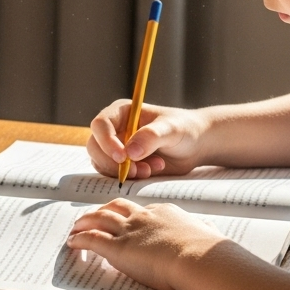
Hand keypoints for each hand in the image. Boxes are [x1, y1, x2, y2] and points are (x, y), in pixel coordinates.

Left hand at [66, 198, 225, 289]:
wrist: (197, 257)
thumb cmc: (206, 250)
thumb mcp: (207, 234)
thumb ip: (205, 231)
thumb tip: (211, 231)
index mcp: (163, 212)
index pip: (142, 210)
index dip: (130, 214)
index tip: (126, 218)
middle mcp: (143, 217)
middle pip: (116, 207)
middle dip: (103, 210)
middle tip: (94, 215)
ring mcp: (129, 231)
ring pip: (99, 219)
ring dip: (85, 221)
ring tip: (76, 225)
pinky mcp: (118, 248)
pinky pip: (92, 239)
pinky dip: (80, 238)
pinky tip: (73, 241)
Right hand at [86, 101, 209, 179]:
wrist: (195, 145)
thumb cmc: (184, 128)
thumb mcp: (171, 129)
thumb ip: (151, 137)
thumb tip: (129, 152)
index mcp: (122, 112)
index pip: (100, 125)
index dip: (106, 141)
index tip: (123, 157)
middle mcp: (115, 129)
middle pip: (95, 146)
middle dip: (113, 162)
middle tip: (138, 170)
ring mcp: (117, 147)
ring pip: (102, 163)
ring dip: (123, 172)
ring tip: (150, 169)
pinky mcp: (123, 164)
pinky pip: (114, 174)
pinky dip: (130, 178)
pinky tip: (152, 170)